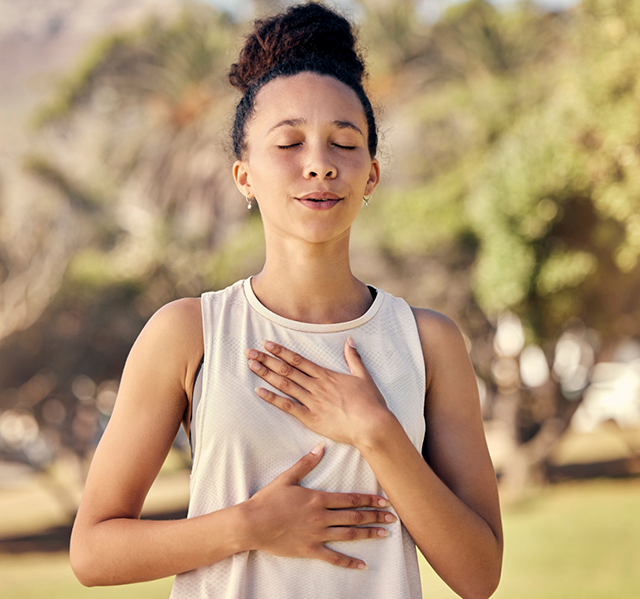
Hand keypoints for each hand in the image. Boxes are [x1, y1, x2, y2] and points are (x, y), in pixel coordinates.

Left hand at [244, 338, 391, 446]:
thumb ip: (354, 358)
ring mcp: (312, 401)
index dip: (281, 351)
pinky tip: (260, 391)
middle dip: (267, 360)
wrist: (372, 424)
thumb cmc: (370, 403)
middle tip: (250, 352)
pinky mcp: (311, 418)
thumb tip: (350, 341)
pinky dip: (273, 398)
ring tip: (251, 366)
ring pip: (285, 384)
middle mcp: (316, 385)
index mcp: (326, 375)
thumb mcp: (363, 376)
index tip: (267, 344)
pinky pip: (288, 406)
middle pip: (287, 369)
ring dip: (266, 374)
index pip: (298, 360)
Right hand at [244, 442, 394, 568]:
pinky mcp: (310, 550)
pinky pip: (333, 557)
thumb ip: (306, 463)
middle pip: (354, 516)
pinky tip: (362, 564)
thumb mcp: (287, 477)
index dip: (369, 499)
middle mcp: (321, 517)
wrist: (252, 524)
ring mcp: (317, 535)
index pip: (350, 498)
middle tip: (393, 518)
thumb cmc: (268, 499)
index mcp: (318, 498)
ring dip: (368, 534)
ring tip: (384, 534)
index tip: (385, 500)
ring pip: (349, 535)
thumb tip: (320, 447)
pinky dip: (349, 561)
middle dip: (375, 516)